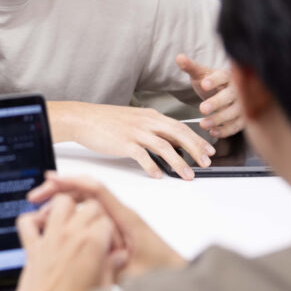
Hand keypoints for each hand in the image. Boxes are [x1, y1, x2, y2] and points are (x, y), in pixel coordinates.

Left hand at [0, 194, 118, 290]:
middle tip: (97, 231)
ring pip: (59, 202)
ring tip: (72, 220)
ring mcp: (49, 239)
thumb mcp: (103, 289)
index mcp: (91, 245)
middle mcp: (69, 236)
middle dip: (95, 215)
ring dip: (67, 208)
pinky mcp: (32, 246)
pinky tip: (42, 226)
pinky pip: (27, 221)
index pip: (108, 220)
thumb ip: (111, 268)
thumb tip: (118, 257)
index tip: (113, 245)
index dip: (113, 232)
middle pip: (88, 205)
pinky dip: (33, 220)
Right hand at [28, 173, 185, 279]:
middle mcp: (121, 213)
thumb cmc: (162, 271)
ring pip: (85, 201)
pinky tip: (57, 219)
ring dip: (62, 201)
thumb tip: (92, 255)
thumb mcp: (136, 274)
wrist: (178, 274)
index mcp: (127, 218)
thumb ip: (115, 263)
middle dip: (59, 189)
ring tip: (40, 211)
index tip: (51, 180)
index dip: (72, 182)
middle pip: (86, 190)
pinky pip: (89, 211)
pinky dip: (72, 210)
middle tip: (36, 195)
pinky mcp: (114, 226)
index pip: (96, 190)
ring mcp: (117, 218)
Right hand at [49, 101, 214, 179]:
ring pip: (164, 147)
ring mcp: (135, 132)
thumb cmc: (105, 121)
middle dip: (195, 150)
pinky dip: (152, 166)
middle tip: (206, 163)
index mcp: (150, 116)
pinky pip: (142, 156)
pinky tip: (158, 175)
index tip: (208, 150)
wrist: (82, 118)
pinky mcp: (123, 142)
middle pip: (178, 134)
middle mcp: (145, 122)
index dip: (197, 139)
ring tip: (188, 175)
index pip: (180, 127)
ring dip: (179, 162)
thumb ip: (152, 128)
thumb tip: (170, 142)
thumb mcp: (133, 119)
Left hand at [176, 54, 244, 137]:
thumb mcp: (200, 73)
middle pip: (230, 95)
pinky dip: (226, 130)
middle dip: (216, 102)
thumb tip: (179, 57)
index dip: (214, 80)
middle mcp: (237, 90)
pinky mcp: (242, 118)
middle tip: (202, 109)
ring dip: (219, 119)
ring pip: (234, 112)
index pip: (222, 76)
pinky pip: (237, 126)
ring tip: (204, 124)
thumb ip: (190, 66)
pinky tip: (213, 132)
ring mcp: (242, 104)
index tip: (204, 84)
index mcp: (227, 75)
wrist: (222, 91)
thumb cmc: (210, 81)